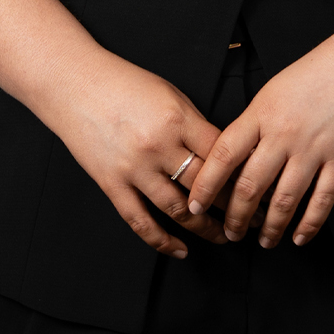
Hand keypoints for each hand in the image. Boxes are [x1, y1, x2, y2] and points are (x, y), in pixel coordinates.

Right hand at [51, 52, 231, 257]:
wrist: (76, 84)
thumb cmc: (125, 83)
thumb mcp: (170, 94)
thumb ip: (194, 124)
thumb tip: (221, 154)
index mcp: (177, 119)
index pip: (221, 154)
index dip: (242, 173)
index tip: (257, 186)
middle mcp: (158, 146)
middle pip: (205, 186)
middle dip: (232, 206)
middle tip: (250, 219)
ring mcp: (134, 168)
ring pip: (178, 210)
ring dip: (204, 229)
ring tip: (223, 237)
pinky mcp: (112, 184)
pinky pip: (140, 221)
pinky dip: (163, 242)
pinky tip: (181, 250)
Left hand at [184, 11, 333, 248]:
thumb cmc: (320, 69)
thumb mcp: (275, 89)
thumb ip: (256, 121)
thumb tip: (237, 155)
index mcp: (262, 112)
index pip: (224, 154)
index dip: (206, 184)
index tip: (195, 205)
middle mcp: (284, 133)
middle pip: (250, 185)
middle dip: (236, 216)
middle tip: (230, 233)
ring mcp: (314, 148)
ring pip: (284, 200)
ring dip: (270, 227)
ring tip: (263, 241)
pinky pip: (322, 200)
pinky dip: (309, 224)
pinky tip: (299, 237)